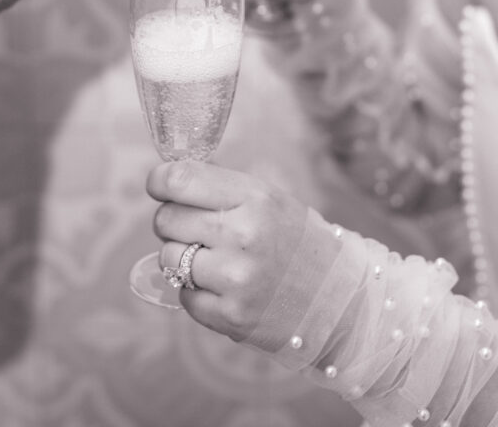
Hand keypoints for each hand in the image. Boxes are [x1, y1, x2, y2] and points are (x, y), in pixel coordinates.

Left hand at [147, 159, 307, 340]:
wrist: (338, 298)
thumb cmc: (295, 241)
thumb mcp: (268, 198)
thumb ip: (221, 189)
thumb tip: (168, 180)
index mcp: (254, 198)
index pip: (179, 180)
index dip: (160, 181)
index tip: (159, 185)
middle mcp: (243, 235)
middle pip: (166, 219)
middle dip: (172, 221)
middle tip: (194, 228)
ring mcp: (236, 279)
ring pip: (168, 258)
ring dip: (181, 257)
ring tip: (212, 259)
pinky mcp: (230, 316)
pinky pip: (184, 295)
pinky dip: (196, 290)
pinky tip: (223, 286)